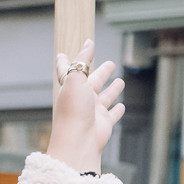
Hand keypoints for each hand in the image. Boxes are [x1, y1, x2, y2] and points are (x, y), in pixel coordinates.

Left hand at [44, 41, 123, 175]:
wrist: (78, 141)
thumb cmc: (74, 110)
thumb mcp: (76, 79)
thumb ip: (82, 61)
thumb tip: (88, 42)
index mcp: (70, 88)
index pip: (67, 71)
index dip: (66, 62)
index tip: (62, 55)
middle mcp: (81, 100)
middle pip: (92, 82)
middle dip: (100, 73)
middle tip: (109, 64)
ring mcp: (93, 112)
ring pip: (105, 97)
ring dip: (112, 90)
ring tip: (120, 82)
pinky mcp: (104, 123)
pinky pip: (112, 115)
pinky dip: (117, 110)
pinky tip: (121, 106)